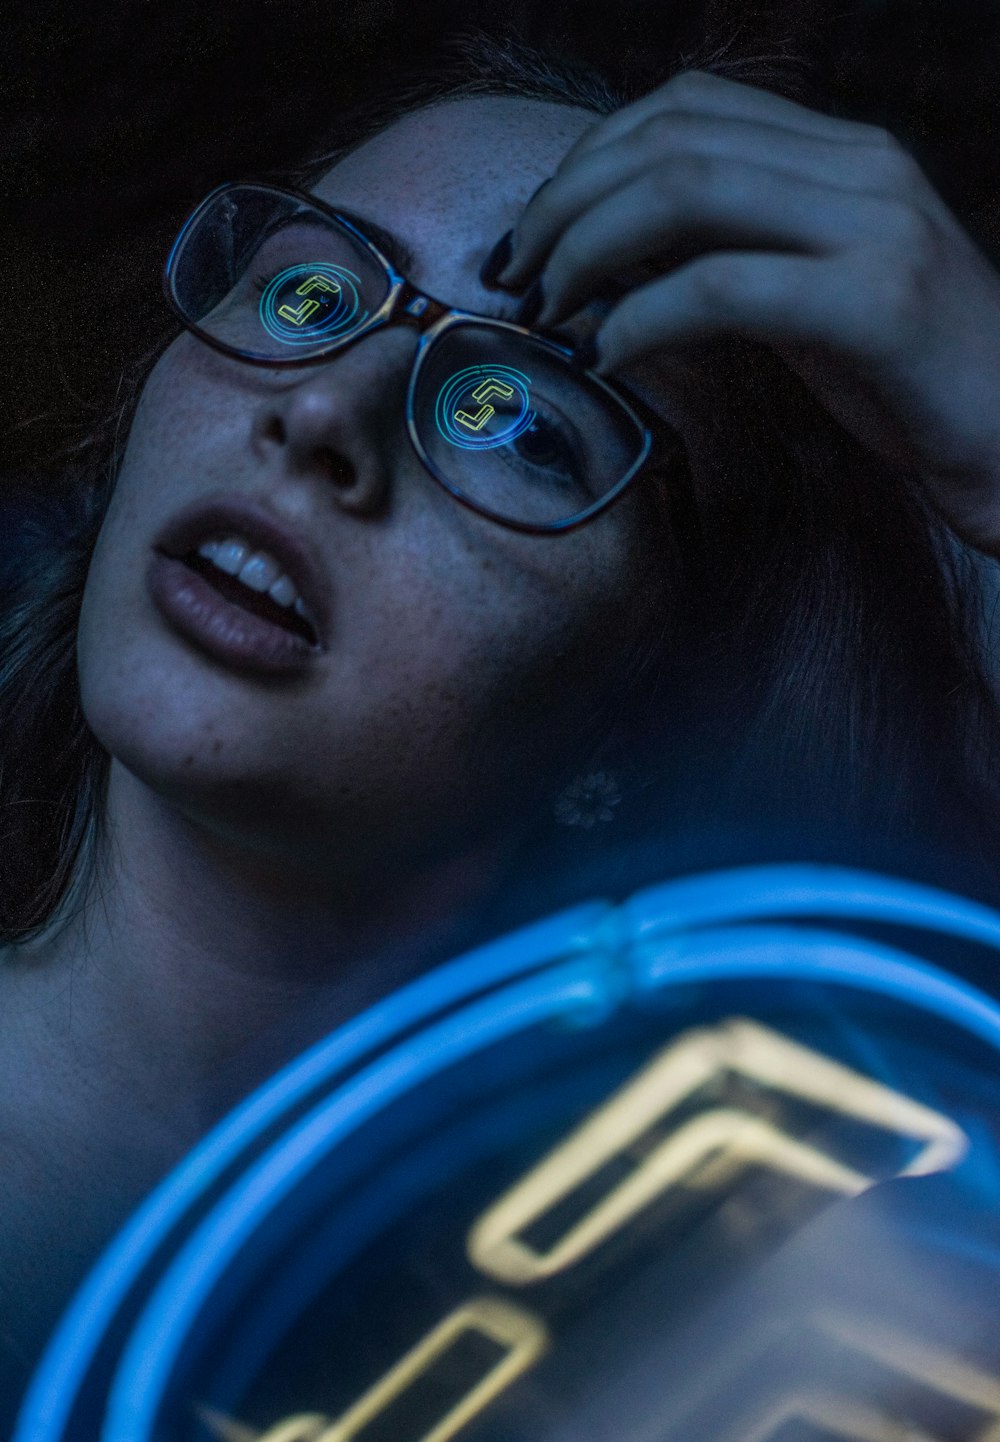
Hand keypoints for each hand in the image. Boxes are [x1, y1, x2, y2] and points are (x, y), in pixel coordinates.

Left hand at [498, 71, 999, 555]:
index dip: (588, 159)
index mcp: (842, 152)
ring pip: (686, 190)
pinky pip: (722, 287)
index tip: (536, 231)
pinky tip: (610, 357)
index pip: (686, 107)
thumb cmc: (905, 380)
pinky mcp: (874, 302)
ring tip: (550, 314)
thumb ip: (729, 254)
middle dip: (566, 205)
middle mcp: (860, 166)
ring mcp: (874, 225)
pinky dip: (641, 319)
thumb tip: (609, 257)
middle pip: (669, 139)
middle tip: (519, 277)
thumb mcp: (808, 295)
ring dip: (588, 251)